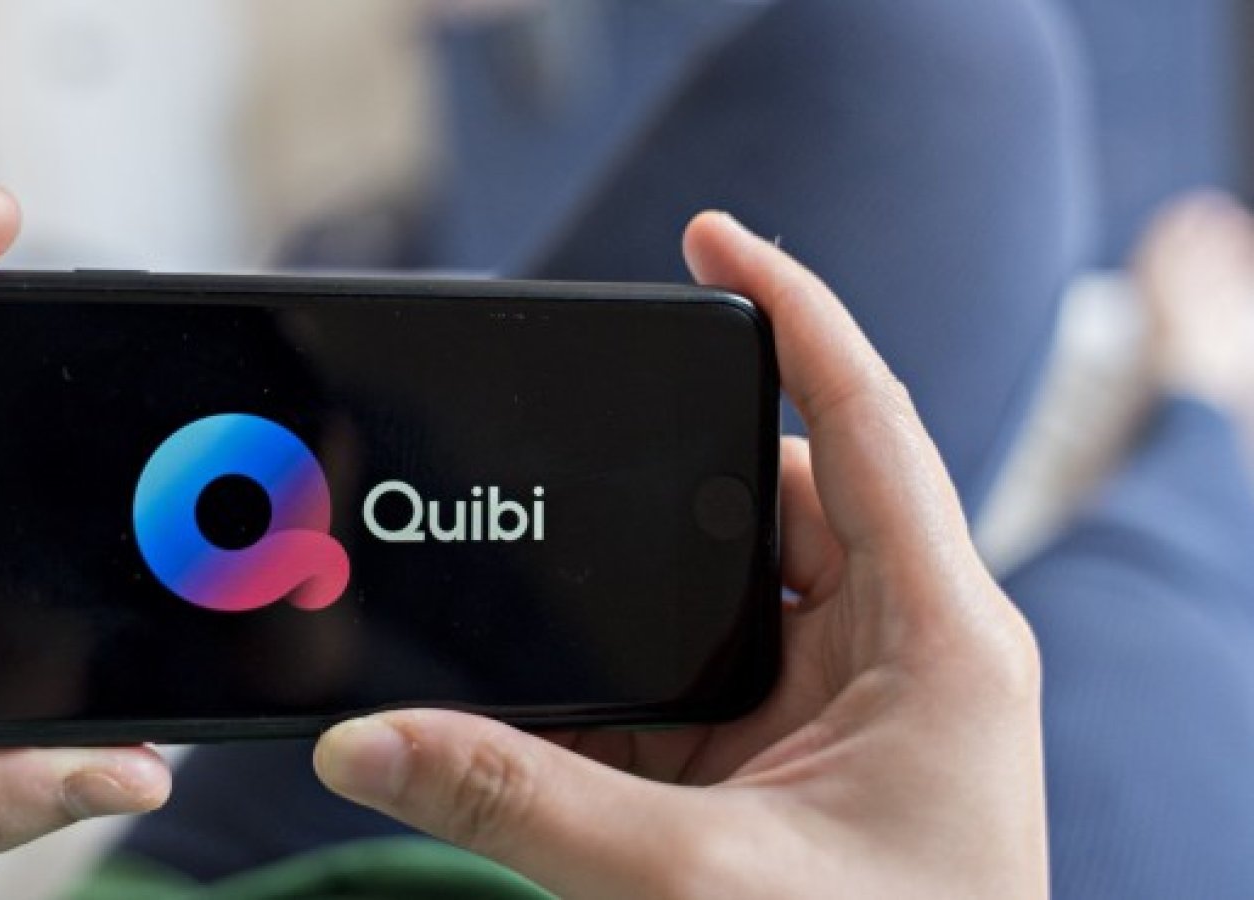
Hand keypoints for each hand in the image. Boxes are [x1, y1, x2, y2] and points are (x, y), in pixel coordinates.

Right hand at [314, 212, 1045, 897]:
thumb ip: (515, 805)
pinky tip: (567, 696)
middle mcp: (899, 646)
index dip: (792, 309)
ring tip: (555, 596)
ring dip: (640, 600)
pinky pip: (700, 675)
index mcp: (937, 637)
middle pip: (769, 502)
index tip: (709, 236)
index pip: (862, 421)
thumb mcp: (691, 885)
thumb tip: (361, 743)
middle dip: (669, 487)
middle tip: (567, 471)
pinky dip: (631, 679)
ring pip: (724, 593)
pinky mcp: (792, 755)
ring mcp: (843, 701)